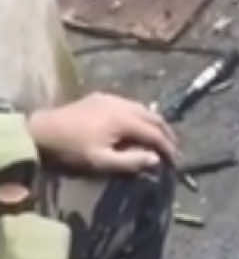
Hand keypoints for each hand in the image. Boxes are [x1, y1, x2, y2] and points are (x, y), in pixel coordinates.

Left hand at [28, 92, 177, 173]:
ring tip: (158, 137)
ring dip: (154, 122)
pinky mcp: (102, 97)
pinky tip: (135, 124)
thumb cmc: (72, 149)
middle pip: (154, 116)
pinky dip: (140, 116)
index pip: (155, 132)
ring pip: (143, 108)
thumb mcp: (99, 161)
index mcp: (126, 119)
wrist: (43, 130)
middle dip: (166, 132)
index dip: (167, 146)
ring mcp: (113, 97)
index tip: (175, 160)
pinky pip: (129, 104)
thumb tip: (155, 159)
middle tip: (173, 148)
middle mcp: (124, 103)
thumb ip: (129, 161)